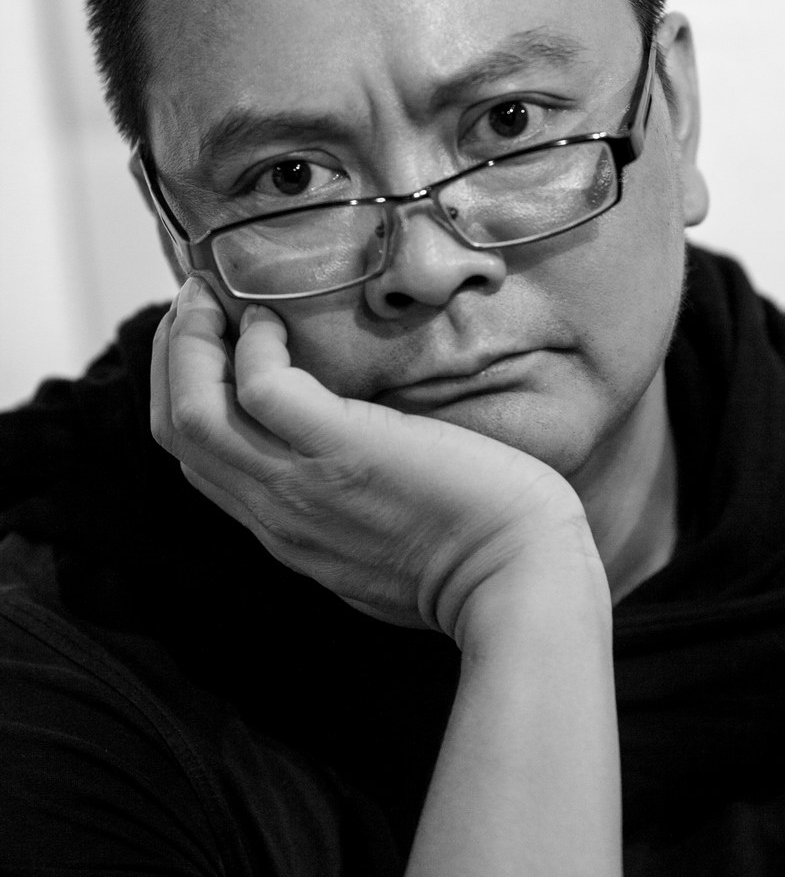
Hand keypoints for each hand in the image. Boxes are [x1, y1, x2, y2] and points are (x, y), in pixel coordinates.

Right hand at [150, 278, 599, 640]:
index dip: (187, 394)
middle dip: (171, 358)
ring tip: (210, 295)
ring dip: (188, 344)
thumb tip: (361, 465)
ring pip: (194, 414)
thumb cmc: (482, 556)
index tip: (203, 343)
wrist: (522, 581)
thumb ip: (354, 508)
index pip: (200, 462)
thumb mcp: (388, 543)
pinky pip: (262, 388)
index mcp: (288, 530)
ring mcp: (302, 484)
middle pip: (178, 434)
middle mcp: (277, 512)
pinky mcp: (341, 450)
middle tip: (192, 303)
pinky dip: (254, 345)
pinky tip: (274, 318)